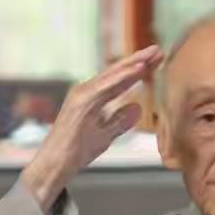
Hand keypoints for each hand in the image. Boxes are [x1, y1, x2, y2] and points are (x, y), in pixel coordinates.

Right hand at [21, 45, 163, 210]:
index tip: (157, 62)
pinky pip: (106, 86)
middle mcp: (86, 91)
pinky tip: (137, 69)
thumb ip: (120, 121)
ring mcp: (82, 95)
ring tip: (151, 55)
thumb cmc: (75, 151)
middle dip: (139, 61)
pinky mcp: (81, 102)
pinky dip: (122, 77)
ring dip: (133, 64)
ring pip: (112, 75)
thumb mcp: (105, 135)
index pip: (120, 80)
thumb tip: (137, 108)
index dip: (139, 71)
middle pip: (117, 72)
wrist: (55, 164)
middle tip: (159, 51)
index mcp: (93, 97)